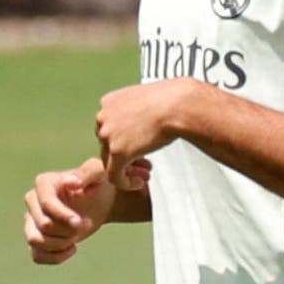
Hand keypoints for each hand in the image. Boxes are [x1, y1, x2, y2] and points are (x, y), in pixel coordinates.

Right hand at [25, 159, 123, 263]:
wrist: (100, 201)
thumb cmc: (99, 184)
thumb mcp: (99, 173)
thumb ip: (87, 173)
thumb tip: (69, 182)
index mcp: (44, 183)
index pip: (46, 204)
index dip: (64, 216)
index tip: (83, 221)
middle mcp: (32, 200)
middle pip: (43, 225)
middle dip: (68, 230)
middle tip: (86, 224)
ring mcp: (31, 220)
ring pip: (35, 241)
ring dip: (61, 243)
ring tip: (78, 235)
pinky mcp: (36, 237)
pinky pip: (37, 255)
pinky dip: (55, 257)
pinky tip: (72, 248)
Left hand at [93, 78, 207, 173]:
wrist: (180, 105)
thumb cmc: (172, 101)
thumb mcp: (145, 101)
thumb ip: (136, 113)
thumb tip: (141, 124)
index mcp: (108, 103)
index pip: (108, 128)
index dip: (121, 142)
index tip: (135, 148)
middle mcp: (103, 117)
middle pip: (106, 144)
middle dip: (123, 156)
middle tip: (139, 165)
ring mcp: (108, 134)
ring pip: (109, 160)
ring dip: (125, 170)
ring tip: (141, 176)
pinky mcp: (117, 151)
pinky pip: (114, 175)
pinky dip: (125, 182)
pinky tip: (138, 183)